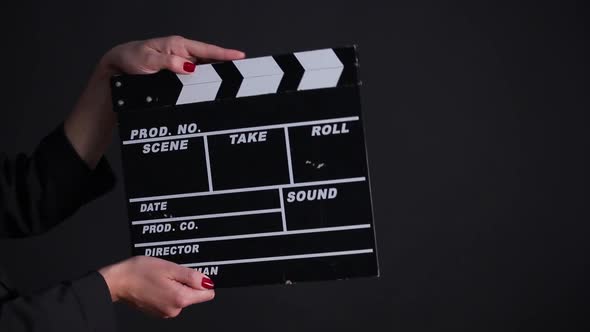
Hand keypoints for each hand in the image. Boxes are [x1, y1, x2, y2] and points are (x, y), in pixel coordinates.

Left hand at [65, 35, 244, 167]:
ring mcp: (180, 66)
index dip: (224, 54)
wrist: (116, 71)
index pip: (206, 50)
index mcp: (177, 45)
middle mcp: (182, 55)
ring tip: (229, 88)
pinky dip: (203, 87)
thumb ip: (168, 62)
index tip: (240, 57)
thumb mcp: (147, 59)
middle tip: (240, 77)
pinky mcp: (177, 78)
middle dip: (225, 69)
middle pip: (209, 62)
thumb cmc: (129, 59)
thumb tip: (188, 65)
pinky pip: (194, 82)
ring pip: (203, 73)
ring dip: (214, 81)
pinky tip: (209, 95)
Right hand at [98, 256, 214, 317]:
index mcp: (180, 299)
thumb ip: (192, 276)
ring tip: (161, 277)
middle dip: (186, 282)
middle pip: (194, 295)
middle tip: (171, 273)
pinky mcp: (158, 311)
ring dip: (176, 286)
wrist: (117, 281)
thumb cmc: (139, 272)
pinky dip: (167, 290)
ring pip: (182, 296)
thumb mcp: (170, 267)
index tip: (191, 274)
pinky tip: (156, 283)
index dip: (202, 281)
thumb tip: (208, 282)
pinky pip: (171, 299)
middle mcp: (174, 309)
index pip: (207, 293)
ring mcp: (165, 312)